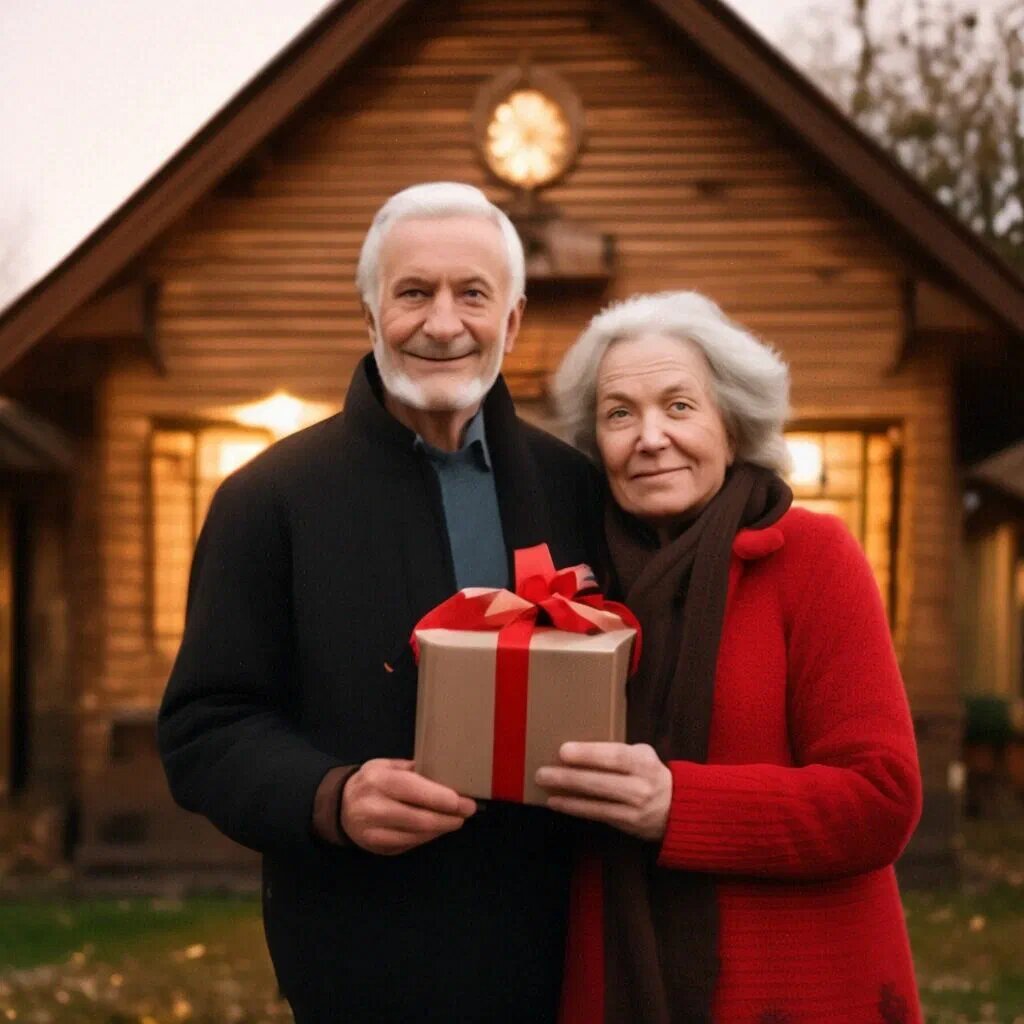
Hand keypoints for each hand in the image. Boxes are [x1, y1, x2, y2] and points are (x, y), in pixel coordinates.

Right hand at [341, 758, 476, 854]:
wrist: (339, 806)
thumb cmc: (372, 781)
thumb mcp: (388, 765)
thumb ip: (415, 770)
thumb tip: (450, 774)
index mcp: (379, 781)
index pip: (415, 791)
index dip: (441, 798)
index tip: (464, 800)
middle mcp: (374, 808)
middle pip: (420, 819)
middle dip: (449, 817)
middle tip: (468, 812)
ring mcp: (374, 833)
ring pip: (418, 835)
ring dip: (441, 828)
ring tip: (456, 819)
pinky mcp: (379, 848)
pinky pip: (410, 844)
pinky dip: (428, 837)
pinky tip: (437, 828)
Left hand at [535, 742, 671, 841]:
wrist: (679, 807)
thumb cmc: (650, 773)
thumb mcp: (642, 755)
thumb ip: (617, 751)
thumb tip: (578, 747)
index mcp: (644, 761)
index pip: (614, 756)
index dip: (588, 754)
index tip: (563, 751)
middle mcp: (641, 786)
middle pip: (601, 781)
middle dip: (569, 777)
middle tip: (542, 772)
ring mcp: (636, 808)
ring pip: (597, 801)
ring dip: (567, 794)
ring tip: (545, 786)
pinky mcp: (629, 824)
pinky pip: (597, 815)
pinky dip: (575, 808)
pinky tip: (557, 802)